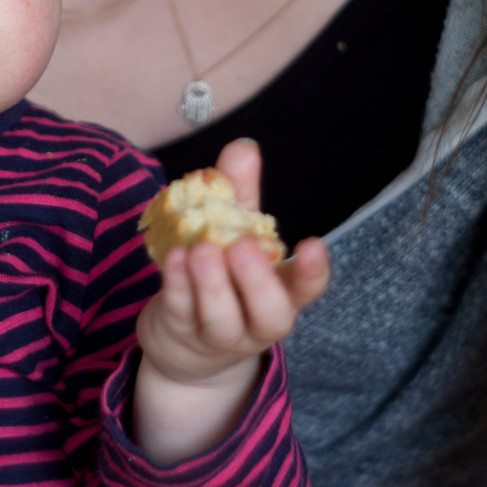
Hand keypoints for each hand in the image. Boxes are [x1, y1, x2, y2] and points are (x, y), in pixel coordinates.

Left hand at [131, 140, 329, 464]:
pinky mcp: (182, 333)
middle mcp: (258, 320)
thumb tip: (244, 146)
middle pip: (271, 314)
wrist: (185, 340)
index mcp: (281, 291)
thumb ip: (240, 192)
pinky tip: (174, 257)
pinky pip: (182, 313)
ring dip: (212, 284)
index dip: (313, 271)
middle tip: (241, 246)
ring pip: (223, 320)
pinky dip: (177, 286)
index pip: (307, 288)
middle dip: (257, 281)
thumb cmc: (222, 275)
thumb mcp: (234, 231)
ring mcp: (220, 334)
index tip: (312, 245)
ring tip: (201, 249)